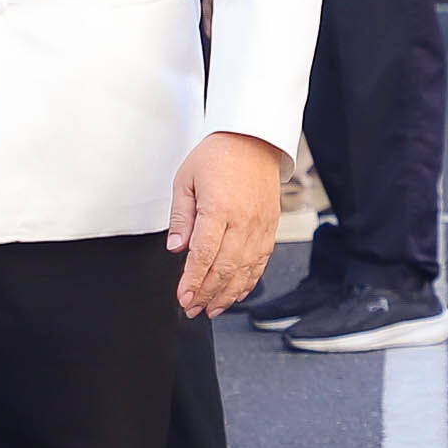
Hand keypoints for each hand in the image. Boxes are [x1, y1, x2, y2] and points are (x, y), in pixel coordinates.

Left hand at [165, 131, 288, 317]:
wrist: (254, 138)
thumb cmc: (217, 155)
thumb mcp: (186, 180)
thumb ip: (181, 217)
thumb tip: (176, 248)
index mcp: (219, 208)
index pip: (204, 255)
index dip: (192, 281)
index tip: (182, 297)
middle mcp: (243, 220)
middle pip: (225, 268)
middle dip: (207, 293)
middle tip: (192, 308)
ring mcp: (260, 225)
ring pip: (245, 270)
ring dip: (227, 294)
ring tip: (212, 309)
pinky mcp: (270, 226)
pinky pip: (261, 261)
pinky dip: (248, 281)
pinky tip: (236, 293)